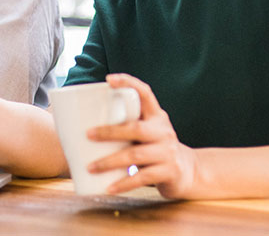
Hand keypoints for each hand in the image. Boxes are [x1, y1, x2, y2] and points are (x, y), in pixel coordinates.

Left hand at [86, 73, 198, 198]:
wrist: (187, 172)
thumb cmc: (155, 148)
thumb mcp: (148, 131)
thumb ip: (126, 125)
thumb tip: (81, 124)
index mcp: (157, 116)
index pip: (145, 93)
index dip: (129, 83)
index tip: (109, 79)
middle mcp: (163, 131)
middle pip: (135, 128)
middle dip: (110, 131)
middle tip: (88, 134)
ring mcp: (167, 152)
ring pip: (135, 155)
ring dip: (110, 162)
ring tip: (91, 167)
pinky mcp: (168, 172)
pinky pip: (142, 178)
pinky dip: (123, 184)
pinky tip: (108, 188)